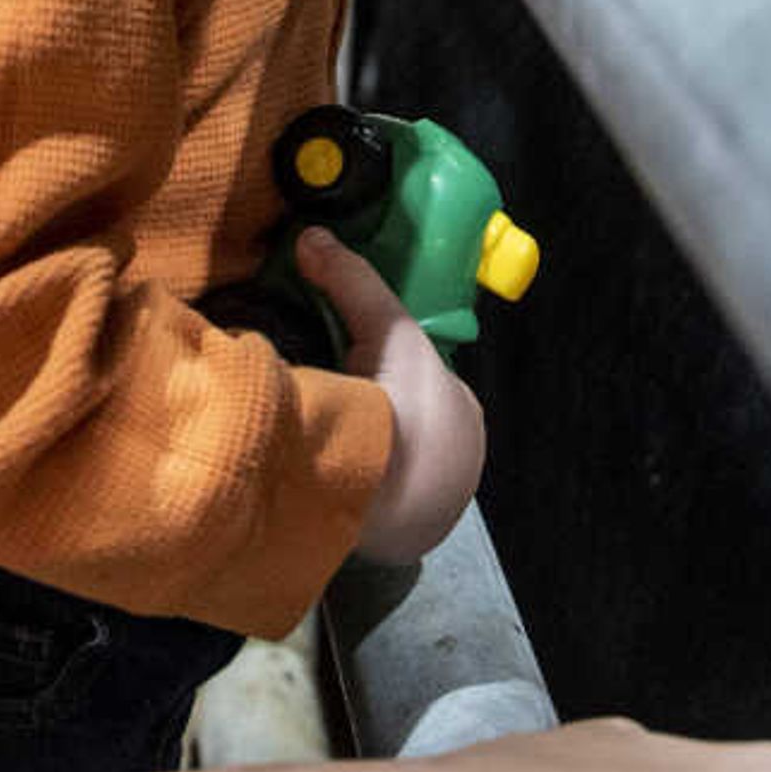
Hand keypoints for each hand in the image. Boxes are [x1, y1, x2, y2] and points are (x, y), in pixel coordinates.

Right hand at [295, 227, 482, 565]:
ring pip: (380, 456)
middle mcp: (457, 457)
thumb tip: (312, 235)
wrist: (388, 507)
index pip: (417, 374)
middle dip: (363, 400)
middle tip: (316, 380)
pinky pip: (362, 492)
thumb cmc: (406, 413)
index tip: (338, 351)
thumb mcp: (386, 330)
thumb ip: (353, 281)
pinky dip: (340, 477)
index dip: (378, 357)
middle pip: (396, 415)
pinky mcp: (389, 536)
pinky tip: (312, 464)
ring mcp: (426, 502)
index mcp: (463, 410)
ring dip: (351, 442)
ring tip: (307, 419)